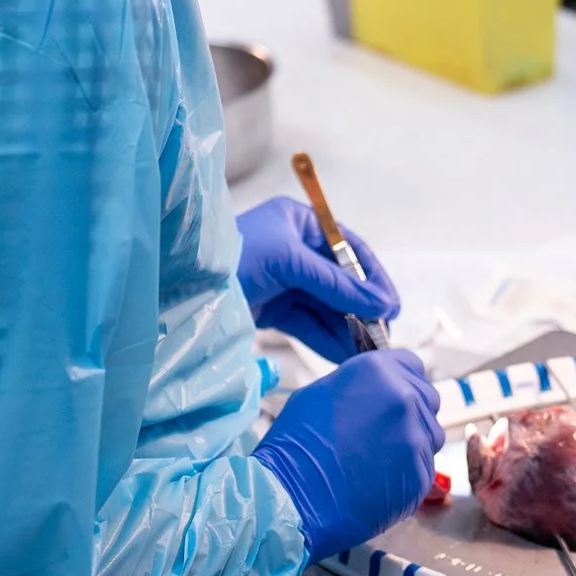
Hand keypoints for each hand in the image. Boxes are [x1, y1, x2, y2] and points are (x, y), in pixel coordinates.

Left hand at [237, 196, 401, 361]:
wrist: (184, 287)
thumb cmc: (236, 257)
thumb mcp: (290, 262)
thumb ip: (336, 285)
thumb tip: (380, 305)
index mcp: (298, 222)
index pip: (348, 248)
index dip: (372, 275)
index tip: (391, 304)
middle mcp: (293, 249)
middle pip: (339, 280)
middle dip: (361, 308)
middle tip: (383, 335)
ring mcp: (282, 281)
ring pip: (325, 306)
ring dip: (347, 327)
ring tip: (369, 351)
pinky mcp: (271, 309)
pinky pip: (308, 324)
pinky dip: (327, 338)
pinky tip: (347, 353)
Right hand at [253, 348, 442, 556]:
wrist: (293, 498)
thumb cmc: (295, 445)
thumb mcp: (319, 394)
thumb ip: (359, 386)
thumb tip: (374, 391)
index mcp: (377, 371)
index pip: (413, 366)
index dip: (403, 382)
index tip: (393, 399)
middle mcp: (403, 397)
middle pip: (428, 400)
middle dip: (411, 414)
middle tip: (382, 435)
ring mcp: (415, 437)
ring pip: (430, 436)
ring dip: (412, 445)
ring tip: (378, 461)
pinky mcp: (420, 474)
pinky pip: (424, 469)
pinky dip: (408, 476)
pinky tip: (380, 483)